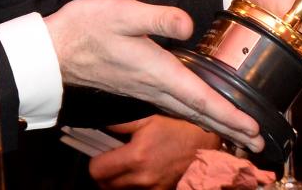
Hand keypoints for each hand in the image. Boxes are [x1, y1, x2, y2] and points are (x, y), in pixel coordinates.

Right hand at [44, 0, 262, 151]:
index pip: (201, 98)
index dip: (230, 114)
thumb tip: (188, 25)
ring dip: (215, 124)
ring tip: (239, 133)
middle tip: (260, 144)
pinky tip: (200, 115)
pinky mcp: (139, 88)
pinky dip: (195, 115)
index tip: (254, 129)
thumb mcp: (124, 13)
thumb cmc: (87, 28)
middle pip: (200, 113)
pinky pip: (174, 108)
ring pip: (188, 113)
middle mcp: (155, 86)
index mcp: (157, 71)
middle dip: (231, 128)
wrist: (55, 49)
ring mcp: (146, 90)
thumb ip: (159, 18)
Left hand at [88, 115, 219, 189]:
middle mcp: (141, 179)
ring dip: (118, 181)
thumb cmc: (177, 128)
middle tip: (111, 158)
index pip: (96, 171)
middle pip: (105, 185)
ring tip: (126, 164)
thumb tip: (99, 123)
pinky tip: (140, 171)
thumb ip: (121, 123)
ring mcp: (151, 189)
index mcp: (135, 158)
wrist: (206, 145)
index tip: (101, 152)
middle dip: (104, 173)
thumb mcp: (148, 118)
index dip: (95, 161)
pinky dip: (133, 185)